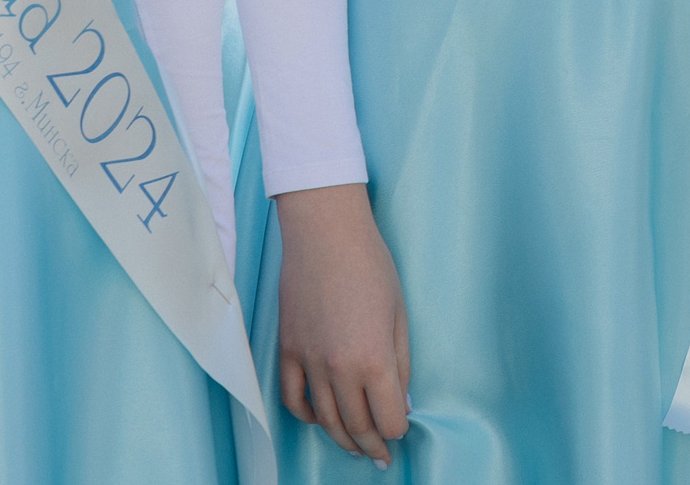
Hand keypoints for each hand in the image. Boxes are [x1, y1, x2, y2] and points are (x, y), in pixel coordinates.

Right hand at [275, 184, 411, 465]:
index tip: (402, 430)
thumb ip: (401, 364)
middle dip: (373, 445)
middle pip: (356, 426)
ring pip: (324, 420)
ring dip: (343, 440)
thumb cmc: (372, 266)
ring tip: (357, 448)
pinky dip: (306, 416)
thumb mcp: (400, 315)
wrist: (325, 234)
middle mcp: (338, 369)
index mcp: (374, 359)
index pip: (387, 418)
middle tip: (382, 456)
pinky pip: (293, 398)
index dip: (398, 430)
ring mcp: (308, 362)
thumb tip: (400, 402)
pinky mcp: (287, 351)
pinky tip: (321, 419)